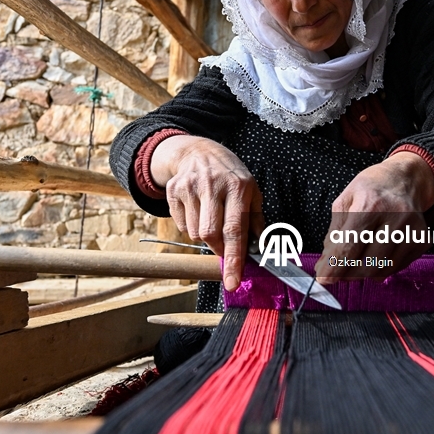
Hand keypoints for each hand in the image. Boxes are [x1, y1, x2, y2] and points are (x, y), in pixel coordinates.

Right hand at [151, 136, 263, 291]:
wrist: (198, 151)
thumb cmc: (230, 175)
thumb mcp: (251, 190)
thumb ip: (256, 220)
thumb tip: (260, 249)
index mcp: (237, 186)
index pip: (235, 230)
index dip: (234, 259)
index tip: (233, 282)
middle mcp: (212, 185)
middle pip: (210, 234)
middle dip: (217, 248)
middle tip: (223, 247)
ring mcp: (190, 187)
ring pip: (194, 233)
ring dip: (204, 236)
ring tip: (210, 217)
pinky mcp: (173, 190)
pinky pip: (181, 226)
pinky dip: (190, 227)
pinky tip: (197, 211)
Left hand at [315, 152, 433, 282]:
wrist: (405, 180)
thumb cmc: (371, 189)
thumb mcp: (345, 201)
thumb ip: (334, 234)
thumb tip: (326, 264)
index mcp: (371, 205)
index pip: (349, 245)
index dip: (334, 267)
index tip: (323, 278)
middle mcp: (395, 218)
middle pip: (366, 263)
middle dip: (346, 273)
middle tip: (336, 271)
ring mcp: (412, 230)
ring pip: (382, 269)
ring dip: (362, 273)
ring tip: (354, 263)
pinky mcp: (422, 241)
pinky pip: (396, 267)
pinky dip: (380, 268)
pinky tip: (374, 257)